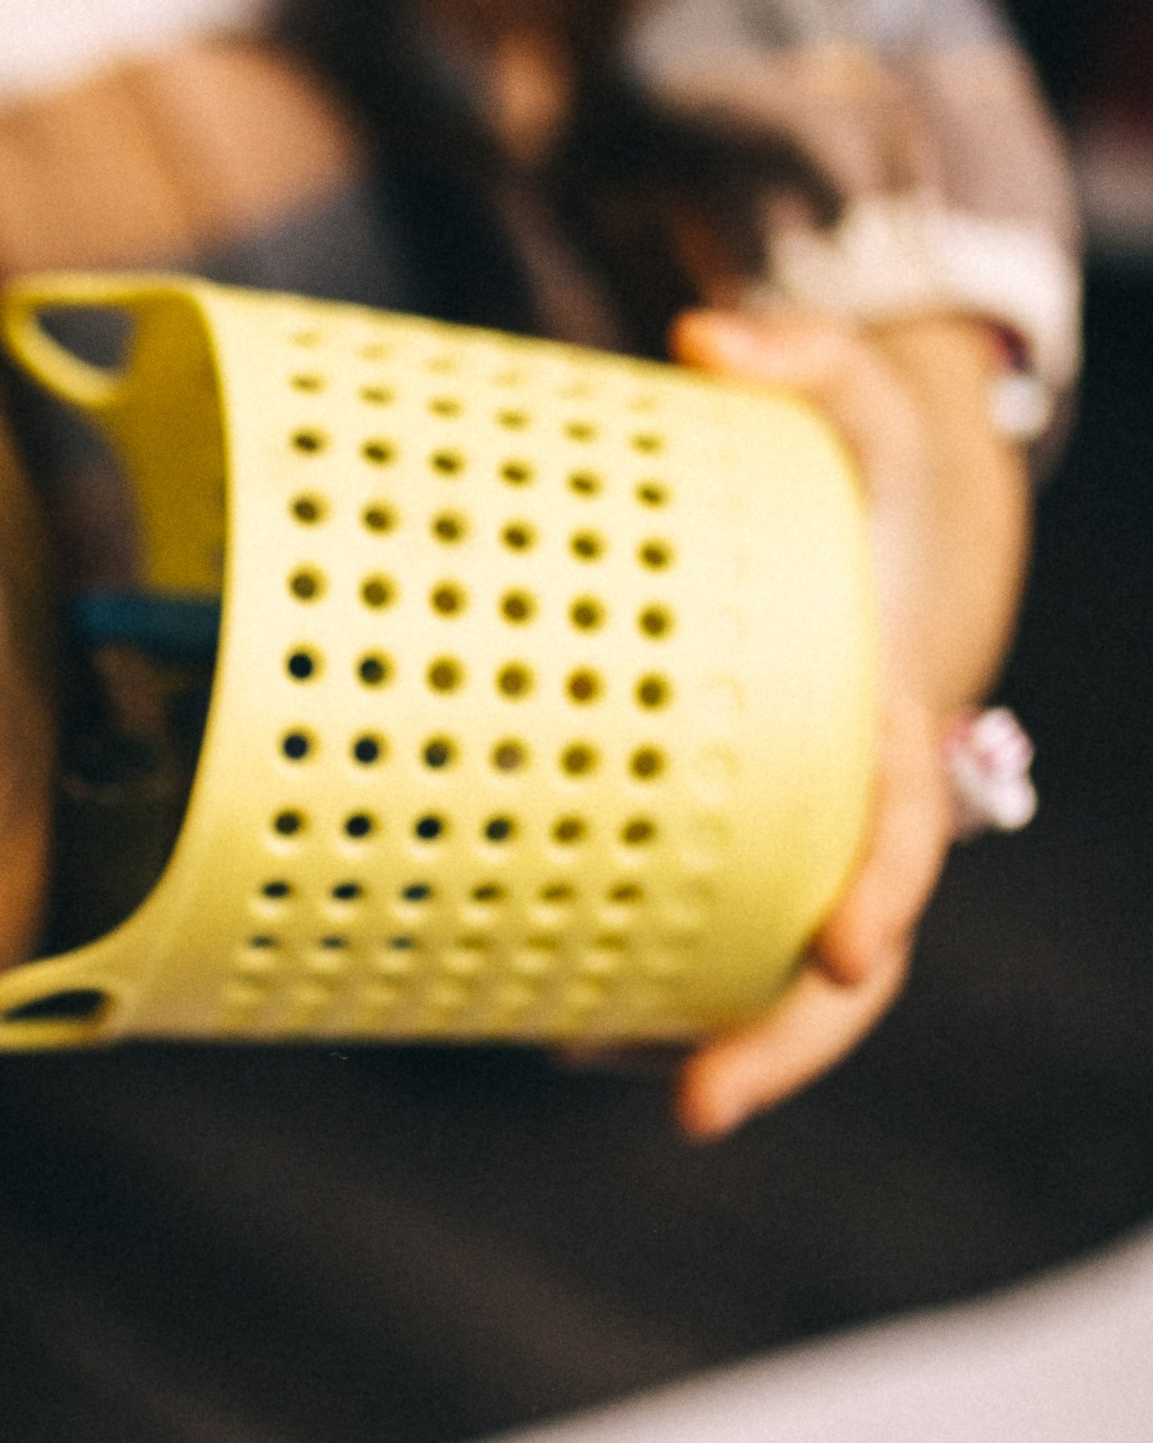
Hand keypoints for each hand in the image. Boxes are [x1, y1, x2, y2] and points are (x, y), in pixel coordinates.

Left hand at [667, 306, 1028, 1138]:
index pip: (902, 829)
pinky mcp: (731, 839)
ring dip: (692, 1031)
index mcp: (894, 722)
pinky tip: (542, 1009)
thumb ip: (803, 354)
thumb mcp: (859, 397)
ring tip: (584, 1056)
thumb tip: (704, 336)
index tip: (846, 953)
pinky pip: (697, 928)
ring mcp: (793, 836)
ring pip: (765, 966)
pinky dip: (637, 978)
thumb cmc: (863, 476)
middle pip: (847, 956)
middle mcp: (850, 804)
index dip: (879, 893)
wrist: (870, 529)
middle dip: (786, 1038)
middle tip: (702, 1106)